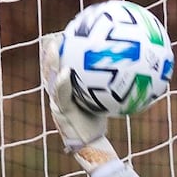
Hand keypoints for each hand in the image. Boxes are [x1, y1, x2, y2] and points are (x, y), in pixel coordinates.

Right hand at [39, 35, 118, 171]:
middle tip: (55, 35)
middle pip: (50, 69)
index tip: (62, 33)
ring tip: (53, 47)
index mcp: (65, 89)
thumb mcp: (103, 97)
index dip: (57, 50)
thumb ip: (107, 81)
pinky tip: (66, 73)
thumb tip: (127, 62)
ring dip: (50, 63)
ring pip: (51, 79)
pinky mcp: (61, 114)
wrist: (93, 144)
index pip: (58, 65)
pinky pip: (60, 96)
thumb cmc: (99, 119)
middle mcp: (58, 94)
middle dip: (50, 52)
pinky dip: (62, 84)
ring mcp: (57, 104)